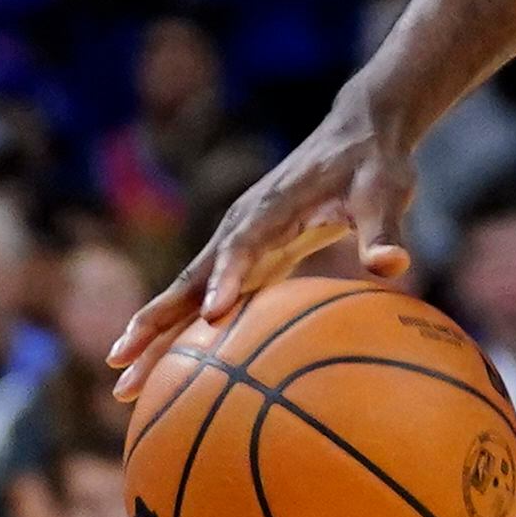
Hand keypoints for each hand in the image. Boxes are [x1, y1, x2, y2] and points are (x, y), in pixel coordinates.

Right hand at [112, 89, 416, 403]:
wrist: (360, 132)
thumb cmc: (375, 164)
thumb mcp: (387, 191)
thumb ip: (386, 229)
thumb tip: (394, 266)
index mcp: (272, 209)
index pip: (242, 247)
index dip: (227, 280)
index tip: (214, 318)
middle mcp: (242, 227)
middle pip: (190, 280)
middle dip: (155, 322)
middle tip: (120, 364)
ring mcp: (239, 242)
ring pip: (189, 294)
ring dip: (156, 335)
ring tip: (124, 384)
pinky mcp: (250, 256)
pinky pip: (211, 298)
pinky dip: (187, 331)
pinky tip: (171, 372)